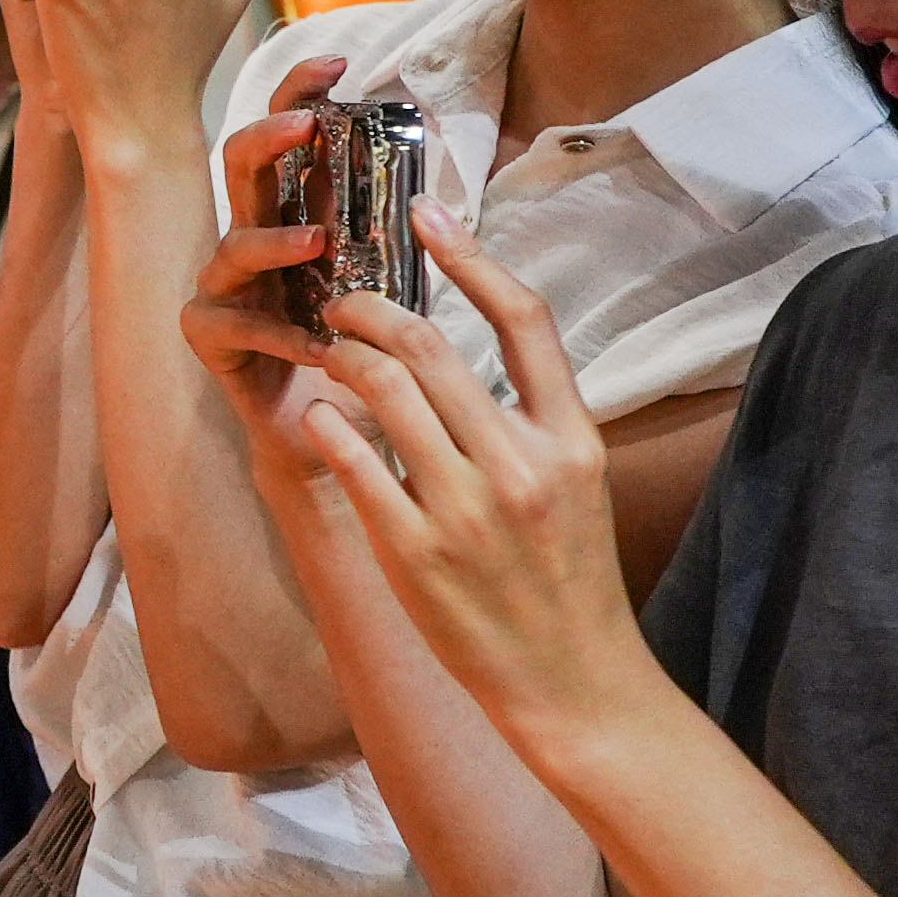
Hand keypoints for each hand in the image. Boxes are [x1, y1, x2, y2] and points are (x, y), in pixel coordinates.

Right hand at [178, 70, 367, 411]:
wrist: (333, 432)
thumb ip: (391, 238)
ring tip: (318, 244)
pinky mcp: (212, 337)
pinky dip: (282, 337)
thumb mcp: (387, 283)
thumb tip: (432, 188)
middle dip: (271, 137)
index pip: (287, 133)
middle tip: (306, 126)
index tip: (337, 62)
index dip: (301, 91)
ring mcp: (225, 286)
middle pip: (242, 166)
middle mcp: (252, 238)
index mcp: (293, 212)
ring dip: (277, 241)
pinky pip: (237, 327)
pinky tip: (321, 349)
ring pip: (235, 245)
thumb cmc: (359, 351)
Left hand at [272, 206, 666, 742]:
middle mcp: (521, 464)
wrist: (574, 682)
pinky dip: (327, 424)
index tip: (429, 214)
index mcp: (571, 438)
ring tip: (327, 352)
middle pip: (430, 346)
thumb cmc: (569, 579)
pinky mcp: (415, 551)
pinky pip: (353, 460)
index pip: (525, 321)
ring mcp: (467, 508)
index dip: (472, 257)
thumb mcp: (578, 484)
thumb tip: (476, 346)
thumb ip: (532, 418)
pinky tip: (319, 415)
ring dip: (341, 357)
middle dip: (370, 308)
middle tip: (343, 299)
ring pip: (384, 391)